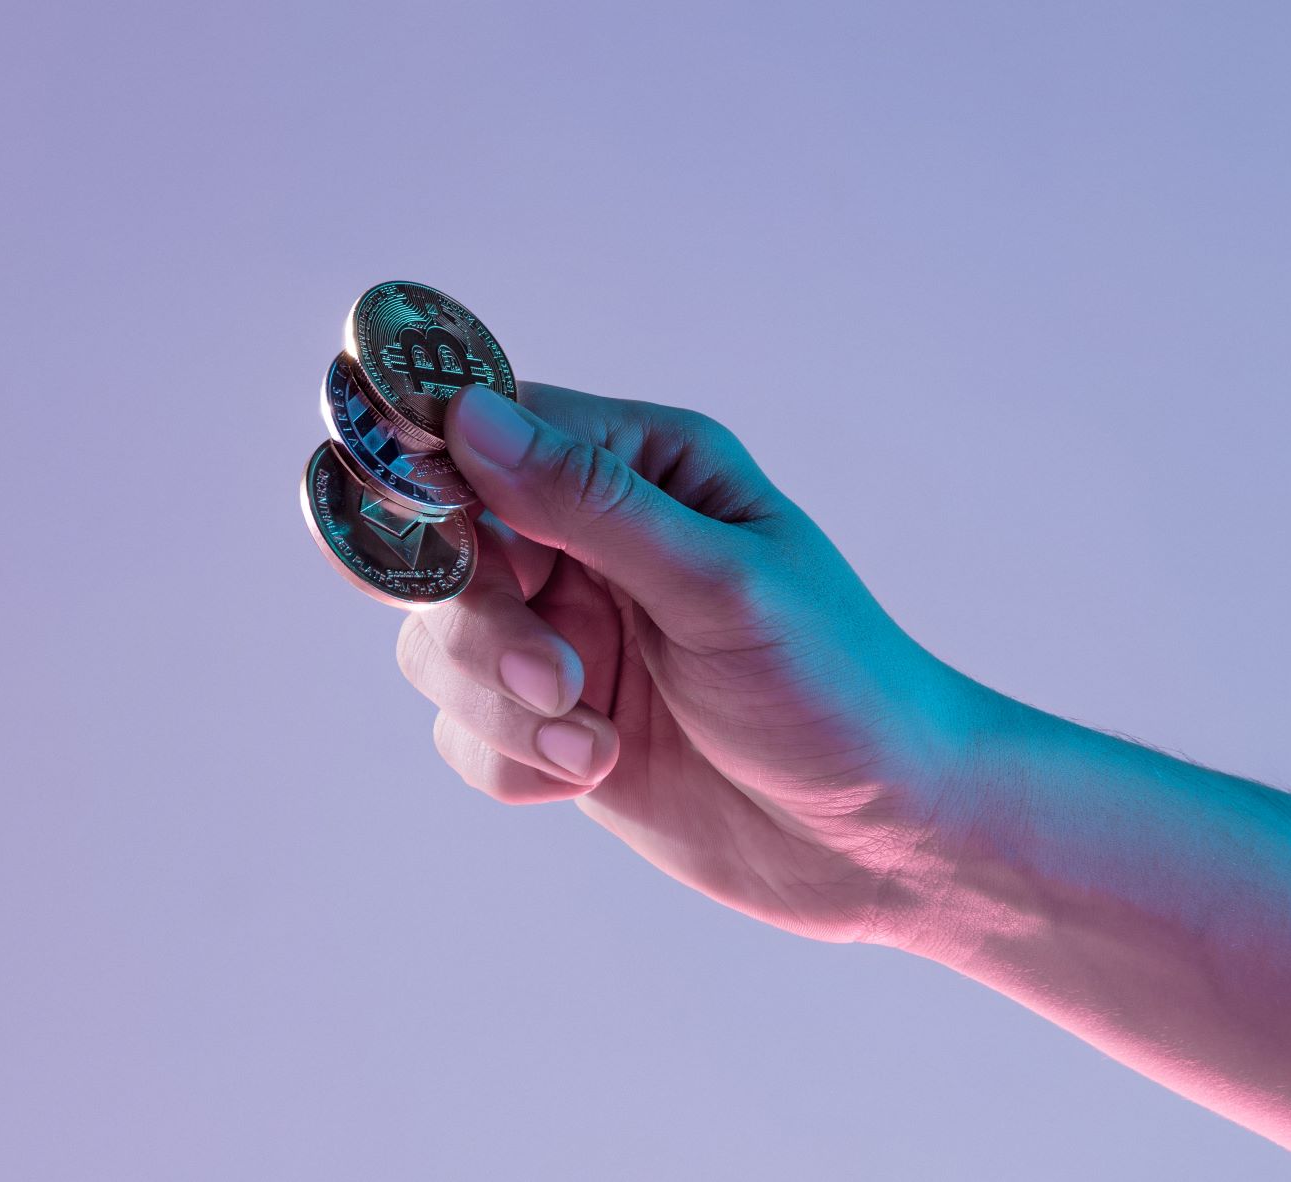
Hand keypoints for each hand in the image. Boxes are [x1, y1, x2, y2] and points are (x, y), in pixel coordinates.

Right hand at [395, 382, 991, 944]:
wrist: (882, 838)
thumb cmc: (837, 687)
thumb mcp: (721, 584)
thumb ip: (589, 504)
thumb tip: (467, 415)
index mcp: (642, 468)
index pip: (491, 429)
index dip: (430, 469)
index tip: (409, 524)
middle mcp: (588, 540)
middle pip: (443, 548)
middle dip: (482, 627)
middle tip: (561, 681)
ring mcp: (564, 634)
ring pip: (438, 647)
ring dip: (501, 707)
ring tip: (595, 746)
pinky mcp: (552, 723)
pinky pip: (464, 732)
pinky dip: (514, 762)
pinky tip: (597, 773)